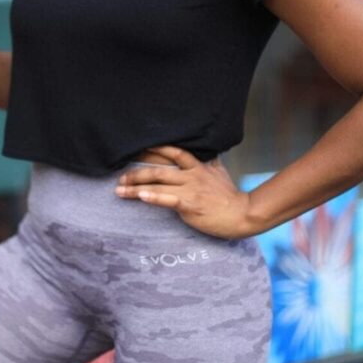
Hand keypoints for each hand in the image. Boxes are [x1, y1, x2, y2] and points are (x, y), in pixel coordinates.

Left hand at [115, 145, 252, 238]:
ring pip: (158, 184)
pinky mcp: (190, 205)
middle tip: (120, 177)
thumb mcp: (219, 172)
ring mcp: (190, 190)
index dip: (153, 149)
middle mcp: (192, 175)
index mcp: (197, 166)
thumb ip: (208, 162)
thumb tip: (206, 152)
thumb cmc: (229, 195)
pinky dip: (153, 198)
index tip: (135, 149)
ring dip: (136, 187)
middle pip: (158, 169)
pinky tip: (141, 197)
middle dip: (136, 173)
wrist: (243, 213)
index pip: (172, 152)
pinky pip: (169, 200)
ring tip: (120, 190)